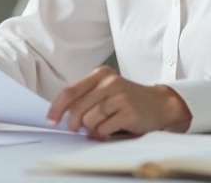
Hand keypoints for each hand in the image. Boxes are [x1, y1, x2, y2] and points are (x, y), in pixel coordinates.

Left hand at [46, 66, 191, 140]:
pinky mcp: (129, 112)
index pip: (70, 91)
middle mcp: (110, 82)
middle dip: (74, 123)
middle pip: (78, 108)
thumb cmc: (127, 99)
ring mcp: (121, 96)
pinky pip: (104, 129)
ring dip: (91, 130)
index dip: (57, 107)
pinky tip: (108, 132)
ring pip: (90, 120)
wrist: (159, 104)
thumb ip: (86, 97)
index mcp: (101, 74)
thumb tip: (62, 115)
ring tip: (100, 128)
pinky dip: (102, 135)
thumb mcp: (106, 90)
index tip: (51, 120)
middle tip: (77, 129)